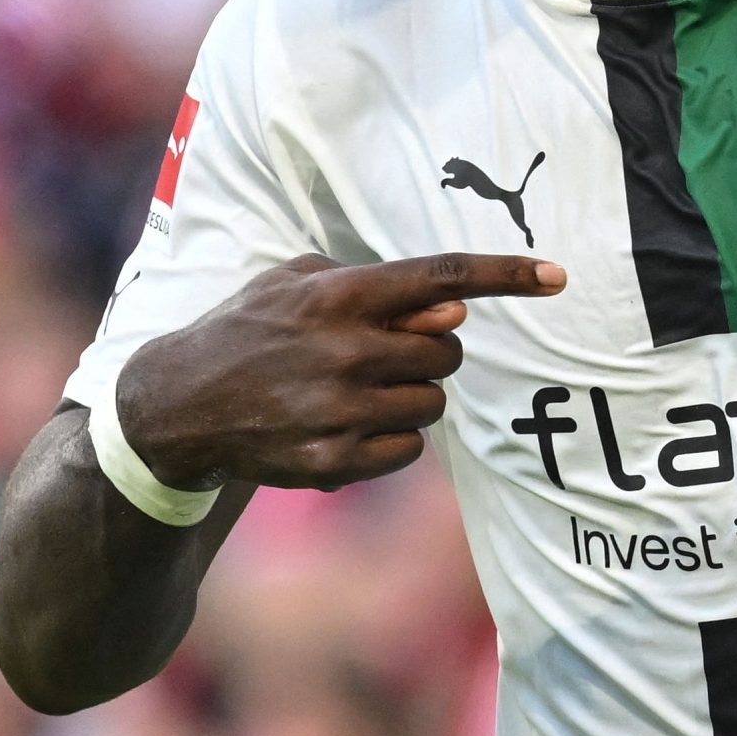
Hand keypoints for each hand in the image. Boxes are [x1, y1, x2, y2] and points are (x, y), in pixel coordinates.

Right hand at [116, 251, 564, 491]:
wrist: (180, 404)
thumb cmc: (250, 328)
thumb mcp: (296, 282)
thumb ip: (377, 289)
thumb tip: (453, 309)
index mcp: (338, 296)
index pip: (441, 277)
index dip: (505, 274)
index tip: (556, 276)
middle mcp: (344, 350)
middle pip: (449, 351)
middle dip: (431, 351)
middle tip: (390, 353)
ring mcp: (339, 410)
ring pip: (433, 403)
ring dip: (411, 396)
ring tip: (358, 390)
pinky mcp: (333, 461)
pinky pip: (408, 451)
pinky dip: (392, 441)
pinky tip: (349, 426)